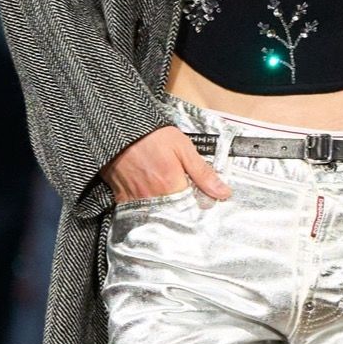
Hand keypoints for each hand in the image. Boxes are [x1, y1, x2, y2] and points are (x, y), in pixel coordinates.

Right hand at [103, 125, 233, 204]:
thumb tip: (223, 193)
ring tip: (165, 193)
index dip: (197, 204)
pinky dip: (146, 208)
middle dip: (182, 208)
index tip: (201, 198)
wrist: (120, 128)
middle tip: (181, 193)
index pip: (192, 208)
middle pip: (174, 214)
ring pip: (157, 214)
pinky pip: (137, 211)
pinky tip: (150, 196)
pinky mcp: (122, 198)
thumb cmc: (152, 136)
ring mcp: (136, 199)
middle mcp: (154, 196)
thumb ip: (203, 173)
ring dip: (165, 209)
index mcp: (171, 184)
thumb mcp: (183, 148)